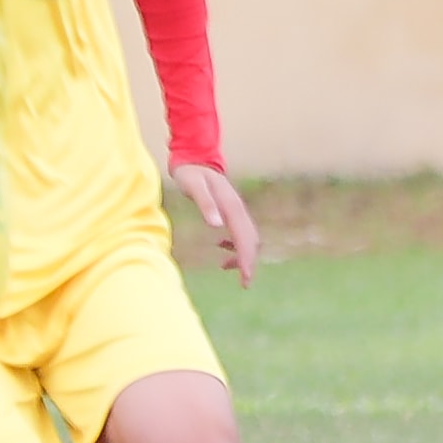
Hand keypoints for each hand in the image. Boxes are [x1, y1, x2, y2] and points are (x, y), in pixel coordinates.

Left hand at [174, 160, 262, 285]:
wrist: (195, 159)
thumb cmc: (191, 174)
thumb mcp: (194, 187)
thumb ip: (205, 205)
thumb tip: (216, 226)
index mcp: (231, 207)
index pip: (244, 238)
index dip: (246, 259)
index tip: (246, 278)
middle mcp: (238, 209)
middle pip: (251, 240)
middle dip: (249, 262)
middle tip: (244, 283)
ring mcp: (236, 210)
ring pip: (248, 237)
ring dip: (243, 255)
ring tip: (227, 268)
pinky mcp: (230, 211)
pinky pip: (240, 232)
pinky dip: (235, 245)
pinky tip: (221, 249)